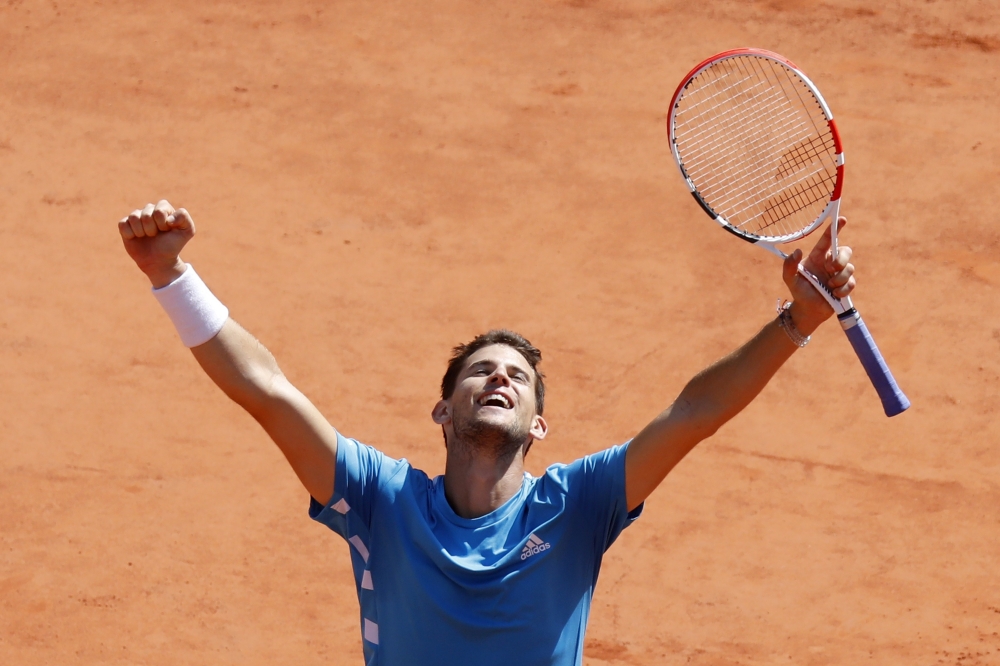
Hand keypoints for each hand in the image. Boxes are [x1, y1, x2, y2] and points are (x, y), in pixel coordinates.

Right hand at [119, 200, 194, 287]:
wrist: (160, 260)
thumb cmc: (173, 244)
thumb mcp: (187, 231)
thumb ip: (184, 218)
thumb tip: (169, 219)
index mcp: (163, 207)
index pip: (159, 211)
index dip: (162, 223)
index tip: (167, 230)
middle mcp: (149, 209)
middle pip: (146, 214)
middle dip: (152, 229)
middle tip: (156, 235)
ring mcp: (136, 216)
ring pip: (134, 217)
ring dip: (141, 232)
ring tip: (147, 236)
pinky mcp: (125, 225)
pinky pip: (123, 224)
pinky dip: (130, 234)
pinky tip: (136, 238)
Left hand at [781, 216, 855, 334]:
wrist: (808, 310)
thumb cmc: (799, 291)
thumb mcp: (789, 279)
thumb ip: (789, 265)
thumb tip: (797, 251)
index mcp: (818, 256)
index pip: (828, 239)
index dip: (835, 229)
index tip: (842, 219)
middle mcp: (830, 262)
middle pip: (845, 251)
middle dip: (841, 259)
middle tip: (831, 269)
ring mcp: (840, 273)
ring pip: (850, 268)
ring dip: (839, 279)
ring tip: (829, 287)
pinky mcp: (846, 285)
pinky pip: (852, 282)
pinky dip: (843, 290)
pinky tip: (834, 294)